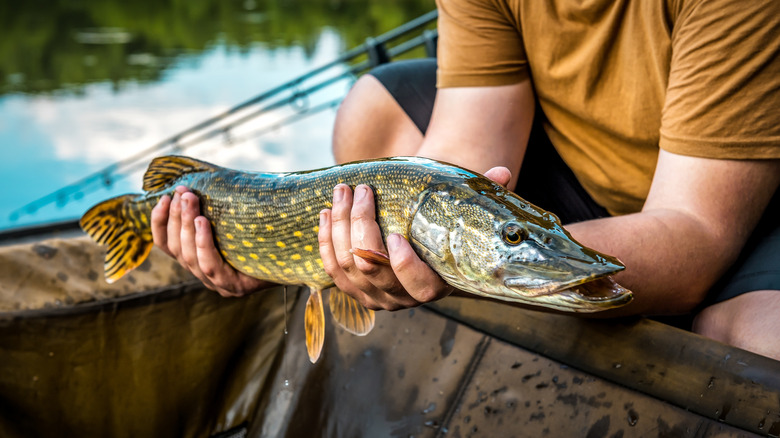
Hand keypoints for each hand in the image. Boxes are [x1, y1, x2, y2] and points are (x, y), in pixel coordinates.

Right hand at [151, 186, 269, 296]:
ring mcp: (219, 284)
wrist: (300, 257)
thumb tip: (200, 177)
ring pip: (190, 257)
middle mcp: (205, 274)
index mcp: (199, 259)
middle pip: (177, 248)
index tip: (163, 198)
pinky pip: (211, 266)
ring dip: (186, 226)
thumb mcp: (237, 219)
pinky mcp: (235, 288)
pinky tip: (203, 223)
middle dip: (176, 218)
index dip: (159, 222)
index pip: (167, 244)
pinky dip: (203, 244)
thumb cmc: (266, 233)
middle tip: (183, 193)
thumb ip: (218, 207)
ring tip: (191, 201)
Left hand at [317, 167, 510, 310]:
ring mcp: (373, 296)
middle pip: (371, 267)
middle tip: (360, 190)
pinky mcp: (352, 289)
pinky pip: (331, 269)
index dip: (404, 265)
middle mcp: (400, 298)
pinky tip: (326, 214)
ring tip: (342, 193)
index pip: (418, 286)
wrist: (418, 250)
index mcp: (434, 286)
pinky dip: (325, 240)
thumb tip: (503, 174)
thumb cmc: (443, 232)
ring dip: (338, 226)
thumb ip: (482, 196)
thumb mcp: (462, 217)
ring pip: (347, 265)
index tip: (397, 235)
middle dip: (359, 225)